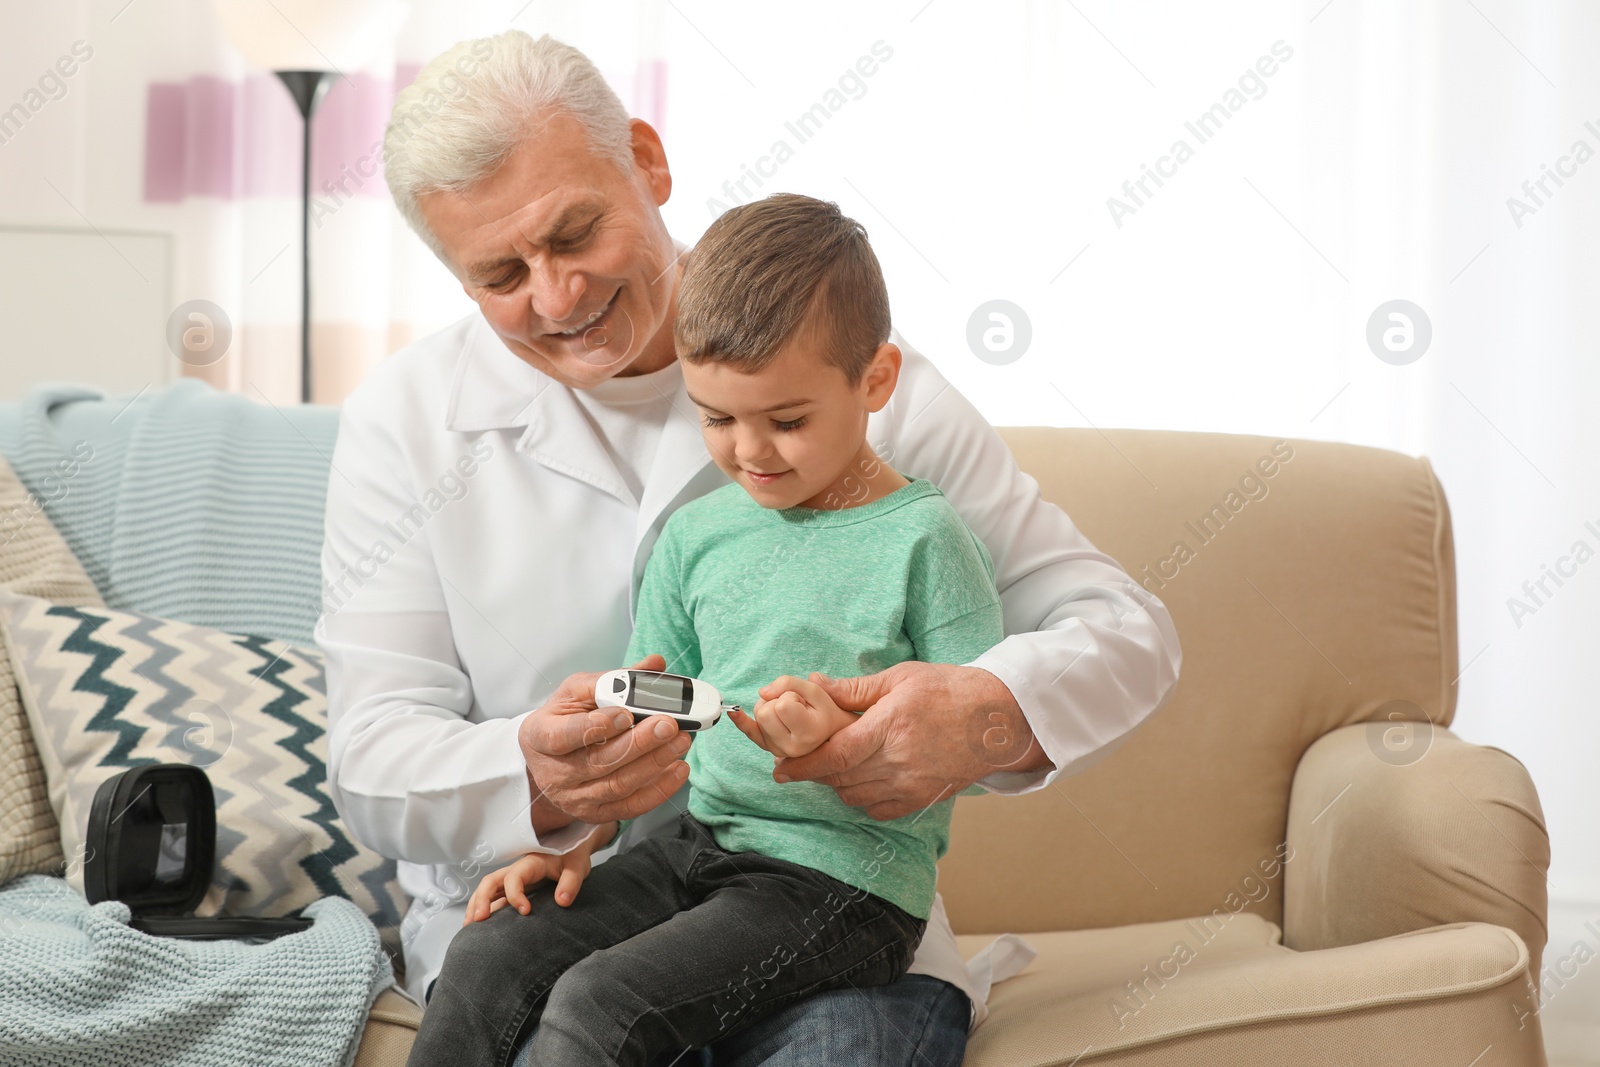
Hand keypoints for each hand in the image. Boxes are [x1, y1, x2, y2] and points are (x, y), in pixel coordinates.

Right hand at [464, 822, 617, 922]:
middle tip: (479, 921)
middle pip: (490, 881)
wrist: (573, 848)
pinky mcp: (514, 887)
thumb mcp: (578, 866)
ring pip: (487, 889)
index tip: (525, 912)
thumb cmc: (573, 855)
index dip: (515, 895)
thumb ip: (571, 882)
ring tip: (470, 927)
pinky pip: (494, 896)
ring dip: (476, 905)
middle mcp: (517, 870)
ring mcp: (513, 878)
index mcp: (531, 863)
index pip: (514, 877)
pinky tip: (479, 925)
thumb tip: (562, 901)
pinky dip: (484, 908)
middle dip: (482, 900)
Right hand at [518, 654, 692, 829]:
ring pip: (619, 785)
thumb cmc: (564, 719)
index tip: (625, 713)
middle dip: (640, 742)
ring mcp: (575, 798)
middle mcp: (555, 772)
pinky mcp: (597, 813)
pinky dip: (659, 789)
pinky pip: (631, 807)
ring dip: (655, 763)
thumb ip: (615, 679)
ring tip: (680, 740)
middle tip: (669, 723)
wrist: (550, 760)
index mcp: (540, 735)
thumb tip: (655, 665)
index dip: (596, 726)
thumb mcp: (578, 692)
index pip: (564, 736)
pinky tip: (678, 769)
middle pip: (600, 761)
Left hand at [727, 674, 856, 757]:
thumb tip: (762, 691)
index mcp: (808, 734)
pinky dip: (741, 722)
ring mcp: (780, 752)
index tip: (807, 703)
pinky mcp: (772, 749)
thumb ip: (789, 683)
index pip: (781, 705)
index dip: (792, 696)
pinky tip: (734, 712)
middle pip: (763, 711)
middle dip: (778, 700)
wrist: (838, 734)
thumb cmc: (830, 711)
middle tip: (799, 706)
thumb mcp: (817, 690)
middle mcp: (792, 749)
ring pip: (757, 717)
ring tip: (794, 713)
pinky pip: (750, 733)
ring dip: (771, 707)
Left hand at [770, 662, 1051, 819]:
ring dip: (836, 784)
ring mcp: (912, 785)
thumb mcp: (899, 678)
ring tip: (833, 765)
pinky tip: (862, 779)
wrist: (998, 720)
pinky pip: (878, 810)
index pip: (835, 755)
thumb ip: (853, 690)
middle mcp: (900, 760)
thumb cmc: (950, 691)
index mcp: (892, 725)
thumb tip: (812, 686)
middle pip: (840, 778)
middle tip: (797, 762)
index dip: (803, 765)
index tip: (779, 768)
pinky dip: (862, 798)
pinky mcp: (922, 799)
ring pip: (855, 796)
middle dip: (814, 772)